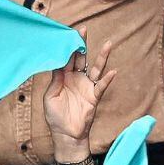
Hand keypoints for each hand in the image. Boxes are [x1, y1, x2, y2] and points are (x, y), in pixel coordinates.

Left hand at [44, 40, 115, 157]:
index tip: (67, 34)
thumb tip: (58, 64)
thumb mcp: (50, 97)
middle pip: (81, 58)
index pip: (66, 59)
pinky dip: (107, 79)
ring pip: (96, 68)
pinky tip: (112, 71)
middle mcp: (76, 79)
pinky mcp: (94, 97)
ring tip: (108, 43)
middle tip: (83, 29)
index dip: (66, 48)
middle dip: (82, 44)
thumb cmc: (55, 117)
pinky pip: (102, 86)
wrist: (65, 135)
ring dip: (102, 56)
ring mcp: (86, 87)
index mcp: (63, 78)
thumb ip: (55, 80)